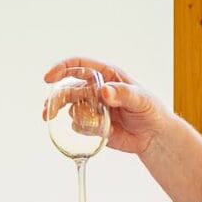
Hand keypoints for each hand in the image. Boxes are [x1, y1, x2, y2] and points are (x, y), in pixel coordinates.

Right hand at [43, 56, 177, 155]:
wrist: (154, 136)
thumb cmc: (151, 111)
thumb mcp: (141, 99)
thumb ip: (123, 94)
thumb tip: (104, 91)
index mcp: (106, 75)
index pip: (79, 65)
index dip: (62, 68)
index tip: (48, 78)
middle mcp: (96, 89)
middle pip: (68, 88)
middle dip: (56, 98)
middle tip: (48, 110)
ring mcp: (93, 107)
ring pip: (70, 107)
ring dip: (67, 113)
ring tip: (74, 121)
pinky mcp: (93, 125)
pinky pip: (79, 125)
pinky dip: (82, 128)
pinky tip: (97, 131)